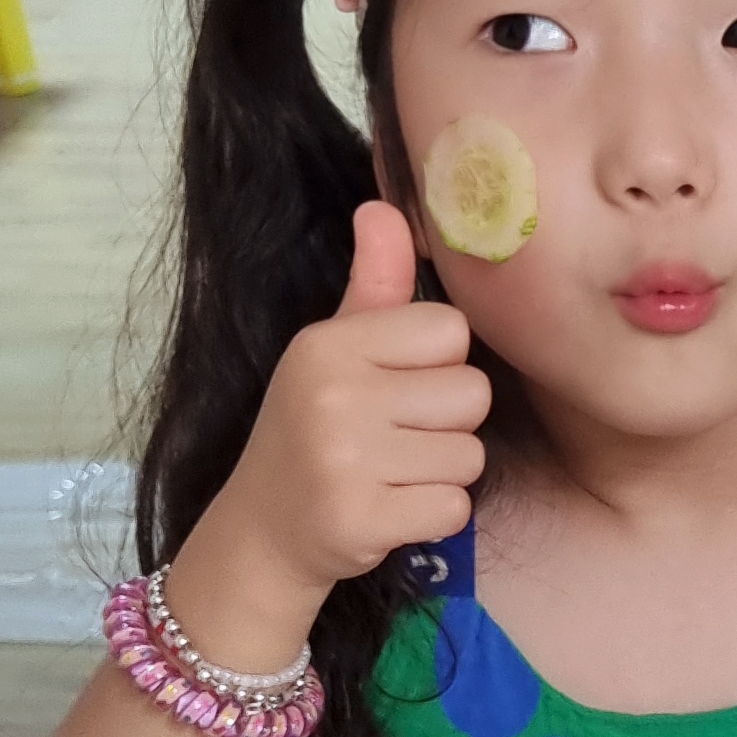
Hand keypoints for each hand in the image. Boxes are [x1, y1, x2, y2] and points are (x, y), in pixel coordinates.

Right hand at [197, 204, 488, 632]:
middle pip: (472, 394)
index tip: (395, 387)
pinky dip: (433, 515)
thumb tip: (384, 206)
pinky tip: (390, 509)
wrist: (264, 530)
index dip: (437, 364)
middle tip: (393, 438)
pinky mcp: (361, 519)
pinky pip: (455, 507)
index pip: (452, 331)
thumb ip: (375, 283)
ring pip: (470, 455)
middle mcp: (333, 395)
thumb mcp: (335, 349)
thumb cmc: (315, 429)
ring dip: (442, 472)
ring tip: (390, 473)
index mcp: (330, 343)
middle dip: (448, 423)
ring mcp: (345, 460)